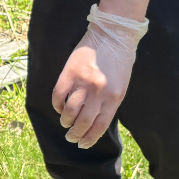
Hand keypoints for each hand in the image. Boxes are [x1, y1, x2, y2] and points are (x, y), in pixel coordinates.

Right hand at [51, 6, 148, 148]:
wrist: (113, 35)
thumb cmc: (119, 62)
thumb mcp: (121, 87)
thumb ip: (108, 104)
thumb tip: (93, 122)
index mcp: (113, 98)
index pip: (99, 127)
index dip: (89, 139)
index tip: (82, 144)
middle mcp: (98, 93)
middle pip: (83, 122)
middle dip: (75, 134)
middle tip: (71, 137)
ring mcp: (82, 83)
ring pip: (69, 112)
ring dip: (66, 121)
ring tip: (65, 123)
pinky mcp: (69, 73)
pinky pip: (58, 96)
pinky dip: (57, 105)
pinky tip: (60, 107)